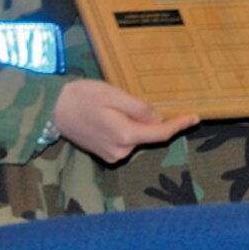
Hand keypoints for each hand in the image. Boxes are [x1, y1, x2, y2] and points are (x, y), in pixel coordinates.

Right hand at [53, 79, 195, 162]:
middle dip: (151, 119)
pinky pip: (126, 140)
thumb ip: (139, 108)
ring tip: (113, 105)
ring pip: (137, 137)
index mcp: (125, 135)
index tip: (195, 117)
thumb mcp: (114, 95)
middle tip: (130, 99)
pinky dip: (127, 129)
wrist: (54, 109)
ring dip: (135, 123)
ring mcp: (112, 154)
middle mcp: (121, 150)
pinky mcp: (106, 154)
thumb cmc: (83, 97)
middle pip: (149, 135)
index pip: (160, 132)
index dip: (179, 125)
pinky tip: (110, 115)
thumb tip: (158, 118)